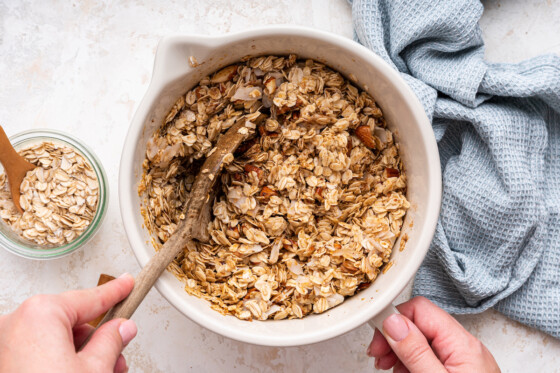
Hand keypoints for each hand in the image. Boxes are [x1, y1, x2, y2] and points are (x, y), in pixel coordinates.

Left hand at [0, 273, 136, 372]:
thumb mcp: (95, 371)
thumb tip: (120, 328)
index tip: (126, 284)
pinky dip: (57, 362)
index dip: (115, 292)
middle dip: (97, 338)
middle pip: (70, 321)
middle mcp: (14, 325)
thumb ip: (111, 341)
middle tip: (118, 353)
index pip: (89, 297)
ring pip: (53, 339)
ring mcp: (4, 347)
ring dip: (79, 354)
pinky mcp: (2, 364)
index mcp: (40, 315)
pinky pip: (36, 352)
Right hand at [368, 297, 499, 372]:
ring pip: (422, 342)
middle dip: (394, 338)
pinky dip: (412, 364)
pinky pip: (431, 358)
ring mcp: (464, 361)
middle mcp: (466, 348)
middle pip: (420, 325)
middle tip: (379, 357)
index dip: (394, 320)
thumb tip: (393, 322)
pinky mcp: (460, 372)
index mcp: (463, 344)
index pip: (421, 310)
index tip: (377, 336)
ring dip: (400, 353)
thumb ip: (415, 352)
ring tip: (390, 370)